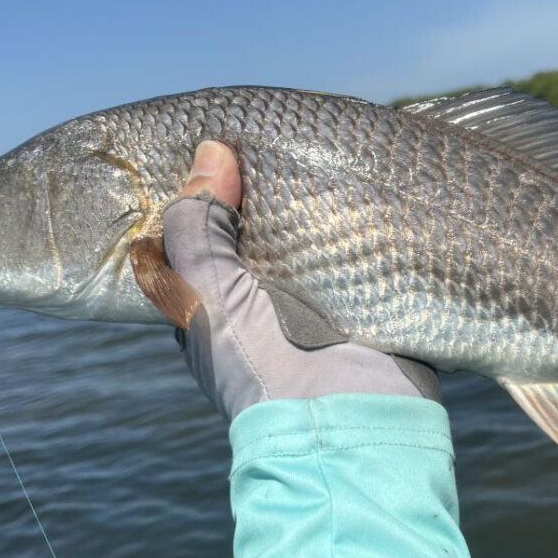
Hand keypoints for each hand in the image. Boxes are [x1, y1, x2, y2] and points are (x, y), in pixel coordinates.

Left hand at [162, 141, 439, 419]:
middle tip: (274, 133)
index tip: (217, 139)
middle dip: (262, 190)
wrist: (349, 423)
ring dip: (311, 202)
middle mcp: (257, 300)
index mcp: (211, 302)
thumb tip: (210, 151)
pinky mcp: (360, 297)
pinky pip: (352, 248)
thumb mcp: (208, 294)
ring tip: (319, 144)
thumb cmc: (260, 365)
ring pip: (305, 236)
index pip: (199, 234)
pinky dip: (353, 220)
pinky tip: (357, 181)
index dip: (204, 190)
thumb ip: (197, 227)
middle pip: (254, 229)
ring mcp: (311, 300)